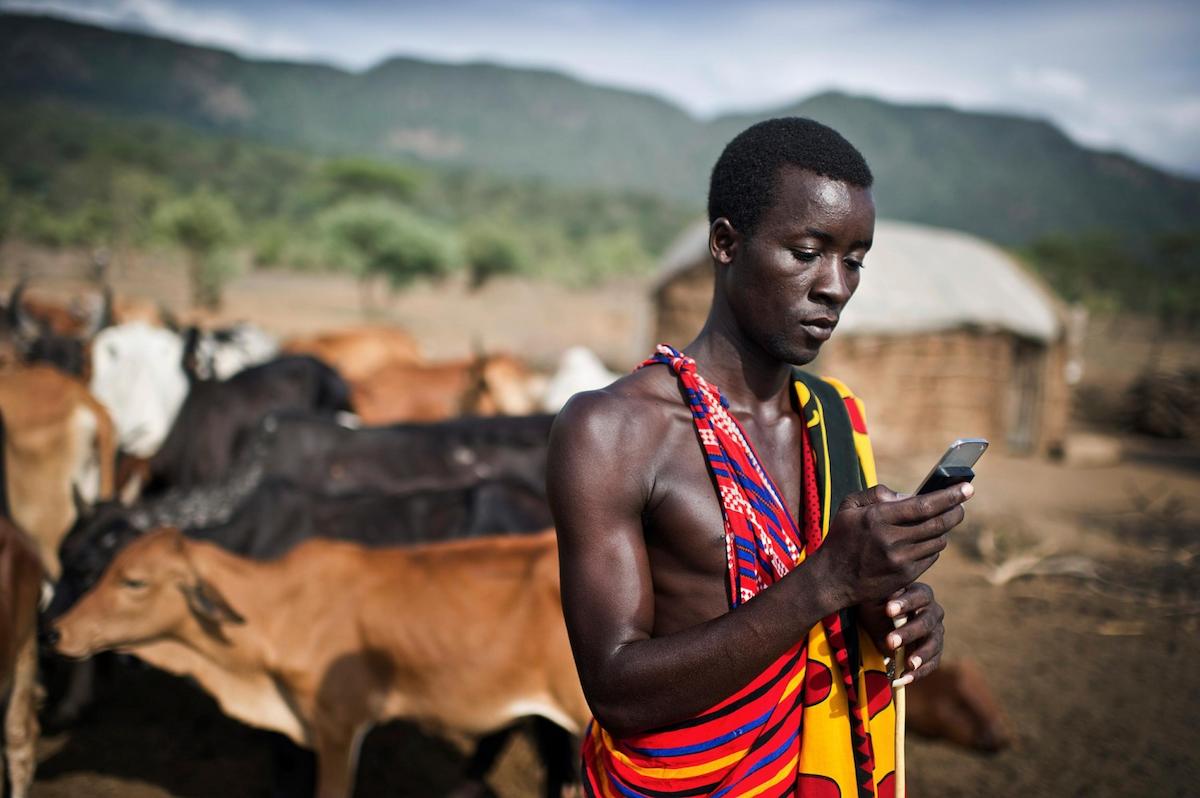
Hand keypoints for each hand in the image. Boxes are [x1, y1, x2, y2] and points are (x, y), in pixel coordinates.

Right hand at [813, 483, 971, 606]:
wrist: (832, 579)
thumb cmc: (842, 537)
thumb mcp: (849, 507)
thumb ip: (877, 494)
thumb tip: (908, 495)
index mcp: (877, 518)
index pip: (923, 505)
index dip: (949, 496)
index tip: (966, 488)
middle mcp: (891, 540)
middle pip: (938, 524)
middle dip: (956, 511)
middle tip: (962, 503)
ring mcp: (900, 560)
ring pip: (938, 540)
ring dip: (944, 528)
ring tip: (942, 520)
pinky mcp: (906, 576)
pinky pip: (932, 556)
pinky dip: (934, 545)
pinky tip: (927, 539)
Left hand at [857, 582, 944, 685]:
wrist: (881, 622)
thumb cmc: (879, 605)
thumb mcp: (877, 600)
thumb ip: (883, 602)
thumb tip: (886, 607)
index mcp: (921, 594)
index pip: (919, 596)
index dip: (905, 603)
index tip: (888, 610)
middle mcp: (933, 612)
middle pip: (925, 622)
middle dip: (908, 633)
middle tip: (890, 641)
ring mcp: (937, 632)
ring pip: (933, 644)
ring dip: (920, 655)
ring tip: (908, 664)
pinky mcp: (935, 652)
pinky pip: (932, 664)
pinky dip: (919, 672)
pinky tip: (904, 678)